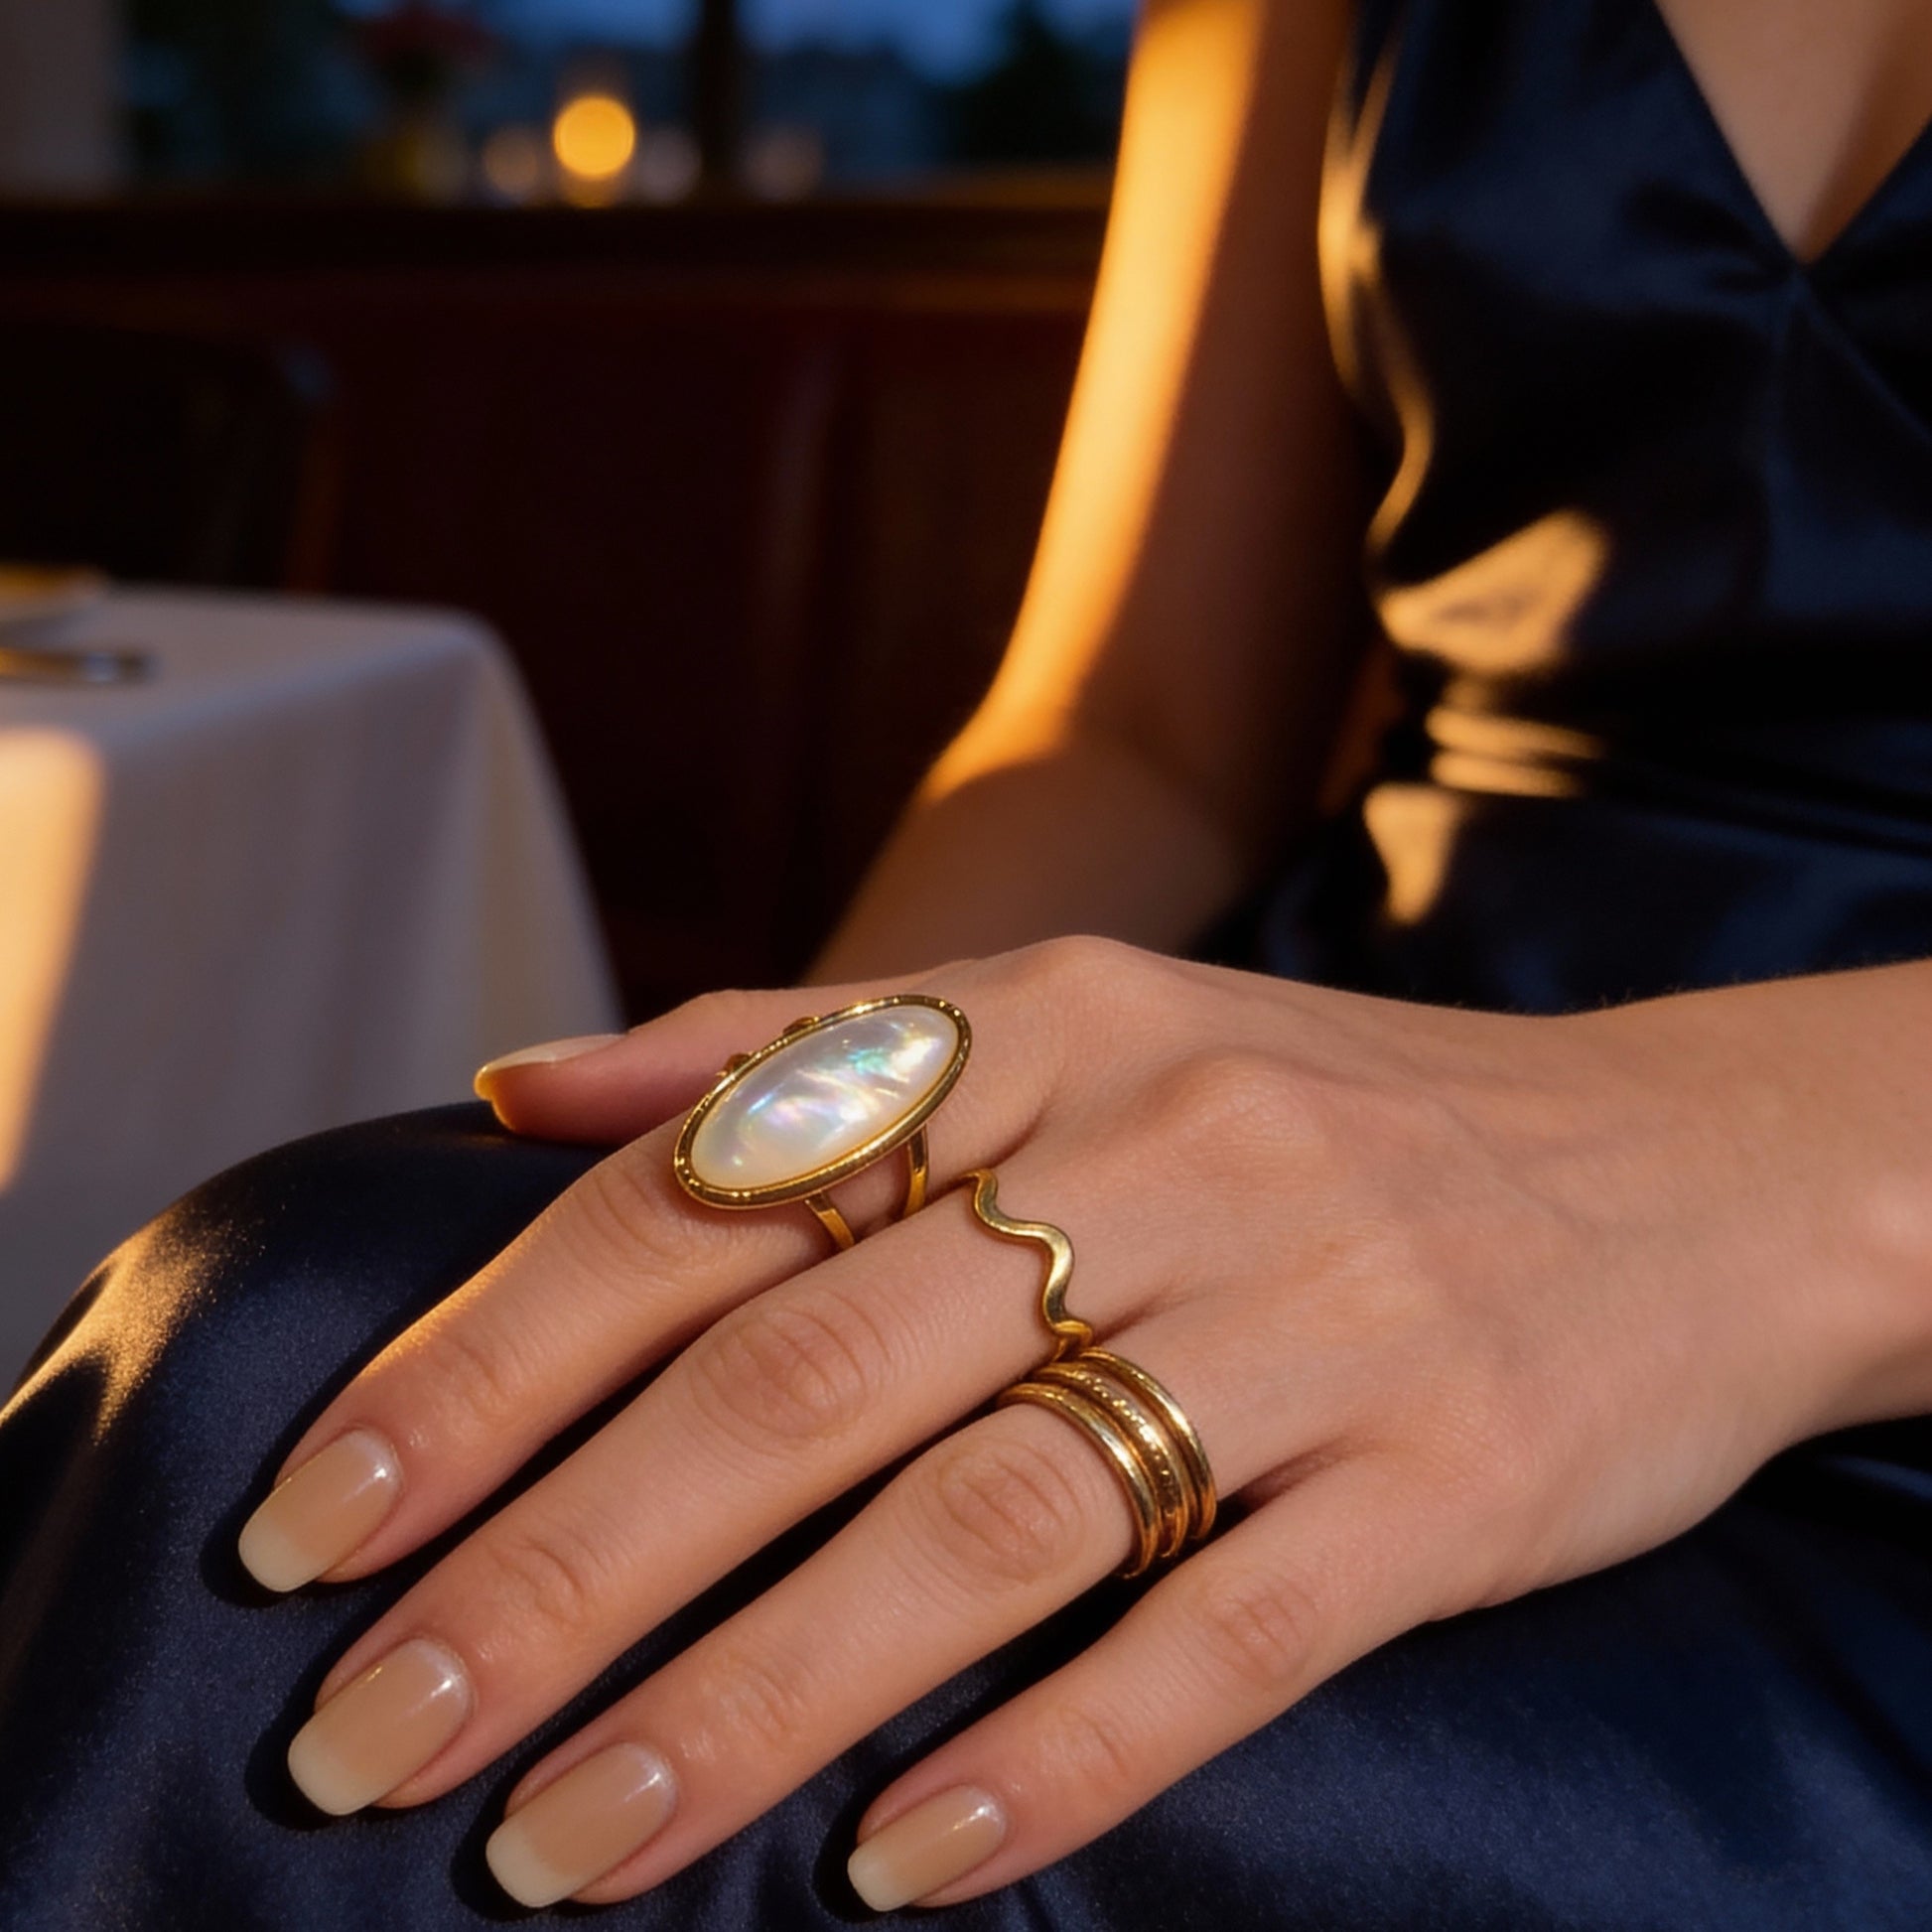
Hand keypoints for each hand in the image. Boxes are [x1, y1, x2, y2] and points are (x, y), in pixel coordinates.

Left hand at [237, 937, 1896, 1911]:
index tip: (322, 1523)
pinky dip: (1049, 1762)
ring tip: (557, 1849)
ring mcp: (1319, 1316)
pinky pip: (1227, 1640)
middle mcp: (1172, 1150)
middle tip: (367, 1732)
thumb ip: (795, 1054)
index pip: (706, 1196)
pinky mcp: (1451, 1480)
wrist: (1690, 1169)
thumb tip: (520, 1093)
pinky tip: (893, 1871)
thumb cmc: (1327, 1113)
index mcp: (1053, 1025)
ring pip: (984, 1525)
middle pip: (802, 1375)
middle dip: (558, 1570)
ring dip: (752, 1705)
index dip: (494, 1363)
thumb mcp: (1081, 1018)